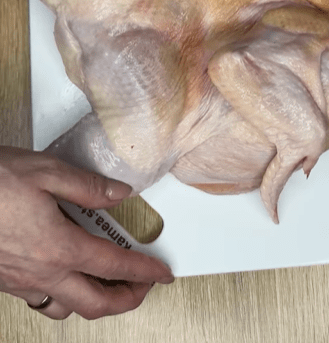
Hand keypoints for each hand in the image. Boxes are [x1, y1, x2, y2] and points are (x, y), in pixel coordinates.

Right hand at [0, 146, 173, 319]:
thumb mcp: (46, 171)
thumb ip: (87, 186)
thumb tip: (120, 193)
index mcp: (59, 246)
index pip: (115, 267)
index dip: (144, 272)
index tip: (162, 274)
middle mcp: (42, 272)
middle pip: (95, 303)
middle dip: (127, 300)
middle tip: (144, 288)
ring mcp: (20, 281)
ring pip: (66, 309)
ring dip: (94, 302)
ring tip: (107, 285)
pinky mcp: (4, 280)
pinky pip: (40, 302)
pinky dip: (62, 297)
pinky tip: (63, 277)